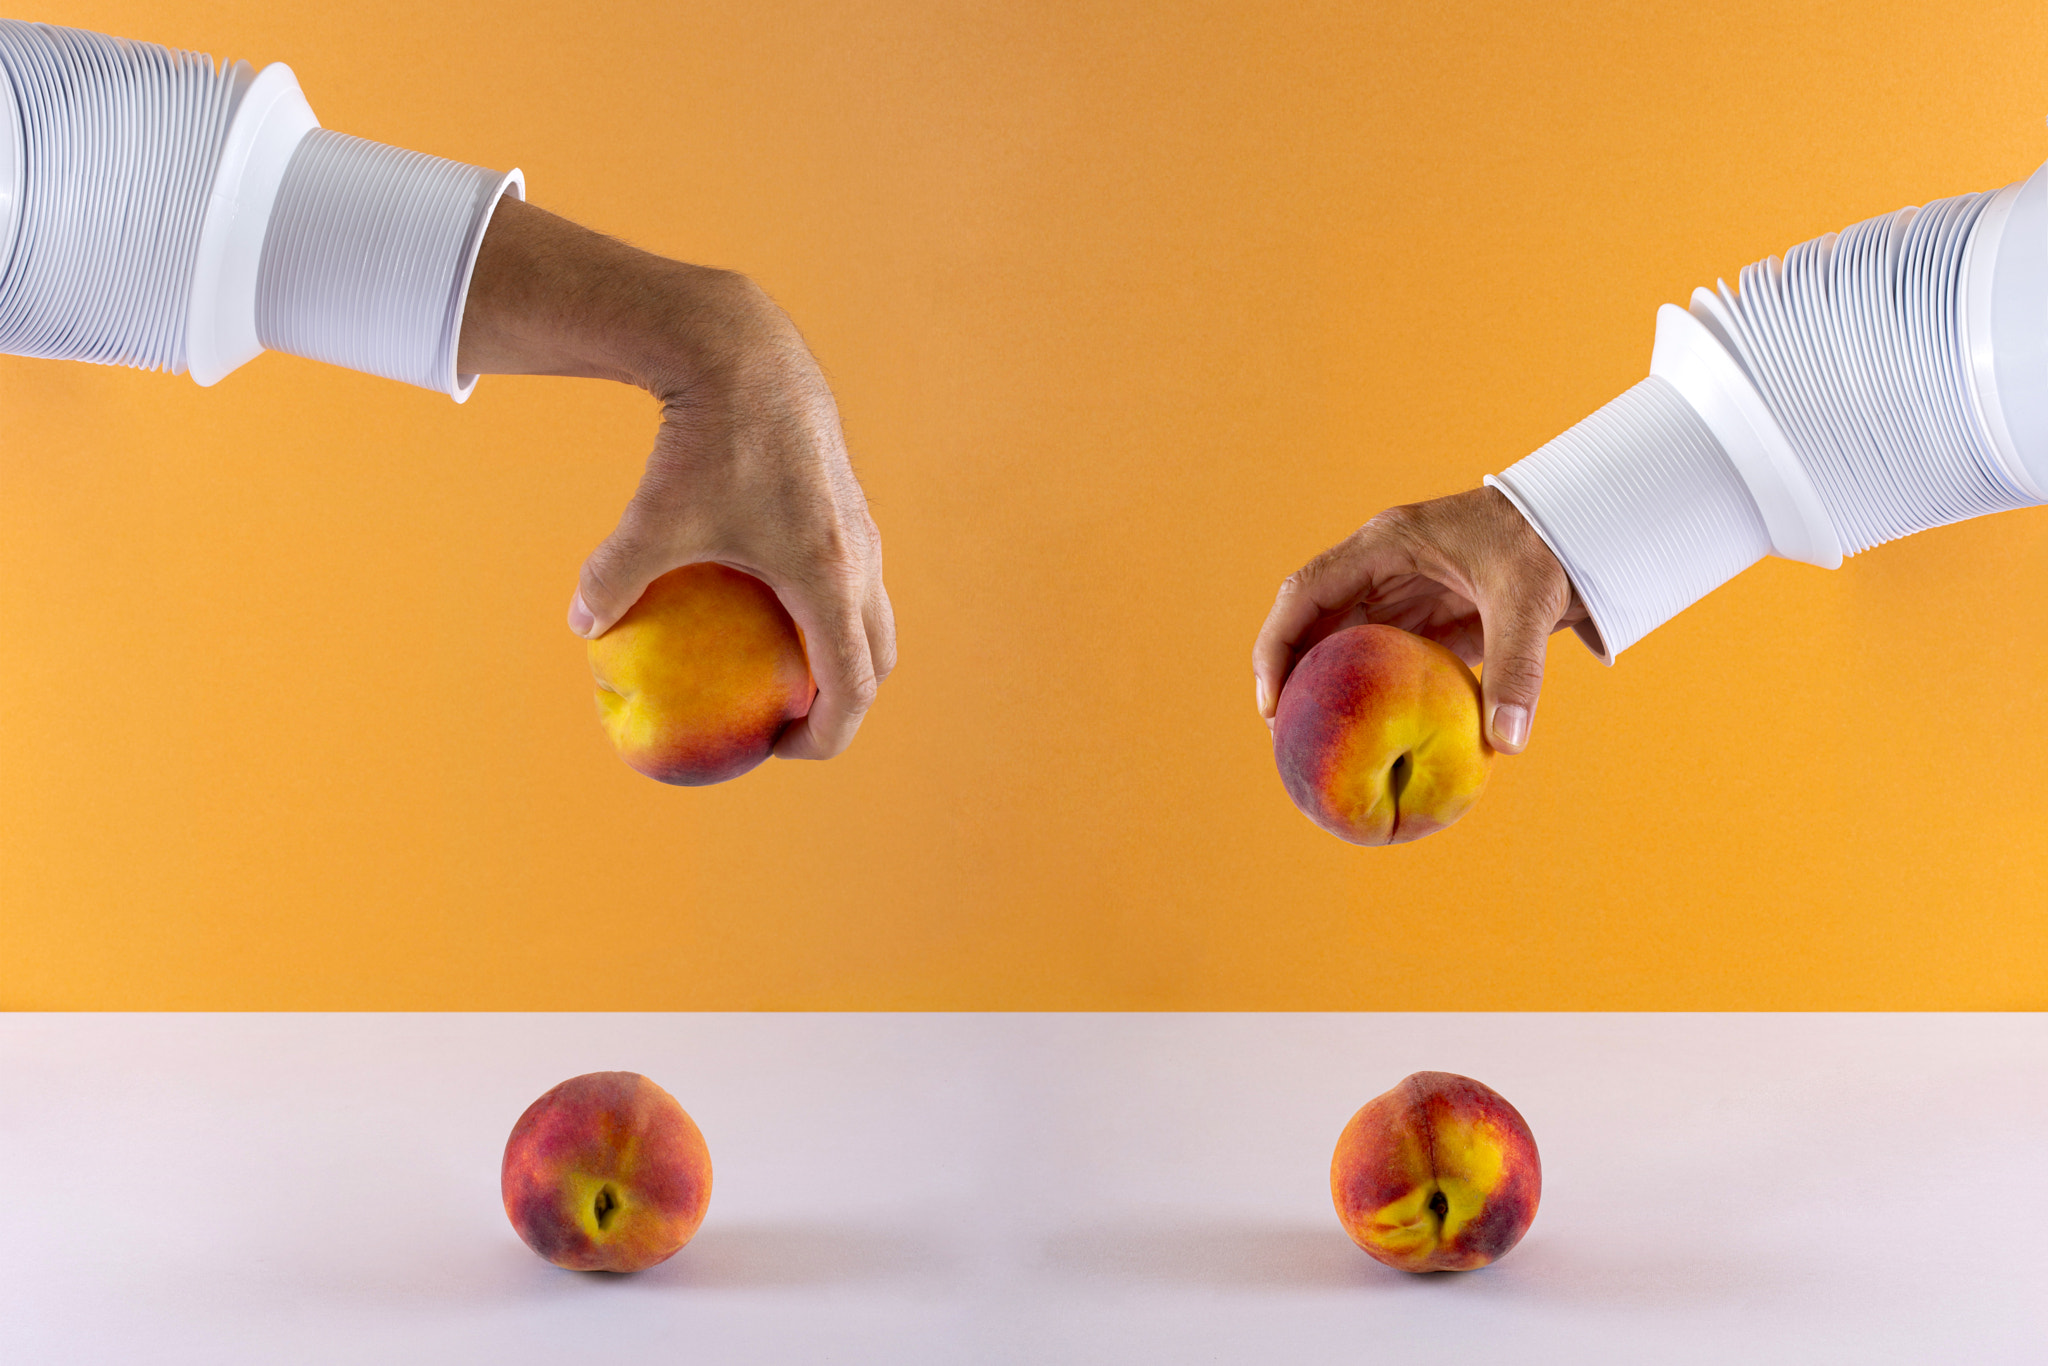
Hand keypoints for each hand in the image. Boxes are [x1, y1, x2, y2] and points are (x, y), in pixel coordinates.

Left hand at [457, 198, 893, 760]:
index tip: (782, 749)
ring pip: (871, 614)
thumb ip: (615, 576)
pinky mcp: (848, 503)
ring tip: (781, 669)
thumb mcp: (652, 517)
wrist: (747, 353)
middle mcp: (860, 557)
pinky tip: (763, 599)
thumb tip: (584, 626)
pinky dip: (826, 606)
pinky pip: (851, 576)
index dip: (828, 735)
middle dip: (843, 702)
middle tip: (787, 721)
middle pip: (877, 657)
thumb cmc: (701, 440)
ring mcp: (861, 528)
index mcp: (828, 577)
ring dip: (840, 652)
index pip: (852, 685)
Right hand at [1252, 486, 1590, 753]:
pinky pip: (1383, 657)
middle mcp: (1381, 566)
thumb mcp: (1529, 600)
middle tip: (1285, 734)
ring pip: (1341, 641)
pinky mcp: (1427, 614)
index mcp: (1385, 545)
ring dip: (1324, 684)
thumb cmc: (1548, 542)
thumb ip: (1517, 668)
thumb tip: (1508, 740)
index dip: (1277, 645)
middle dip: (1290, 674)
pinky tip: (1365, 733)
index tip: (1271, 701)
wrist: (1583, 523)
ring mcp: (1401, 590)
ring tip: (1314, 740)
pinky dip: (1368, 691)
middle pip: (1311, 620)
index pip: (1305, 592)